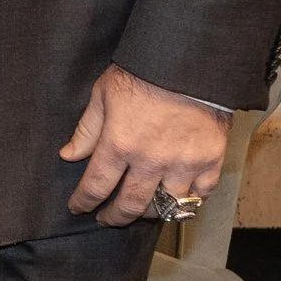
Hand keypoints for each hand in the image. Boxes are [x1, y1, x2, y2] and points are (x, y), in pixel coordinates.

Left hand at [60, 63, 231, 226]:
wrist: (189, 62)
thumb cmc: (143, 73)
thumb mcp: (103, 94)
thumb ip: (87, 129)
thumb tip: (69, 155)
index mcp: (120, 143)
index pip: (96, 186)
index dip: (84, 201)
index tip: (78, 207)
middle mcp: (152, 160)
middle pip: (131, 205)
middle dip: (114, 217)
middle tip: (106, 218)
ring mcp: (184, 164)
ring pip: (166, 207)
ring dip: (150, 212)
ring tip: (140, 209)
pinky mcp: (211, 161)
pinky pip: (200, 195)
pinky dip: (188, 201)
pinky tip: (176, 198)